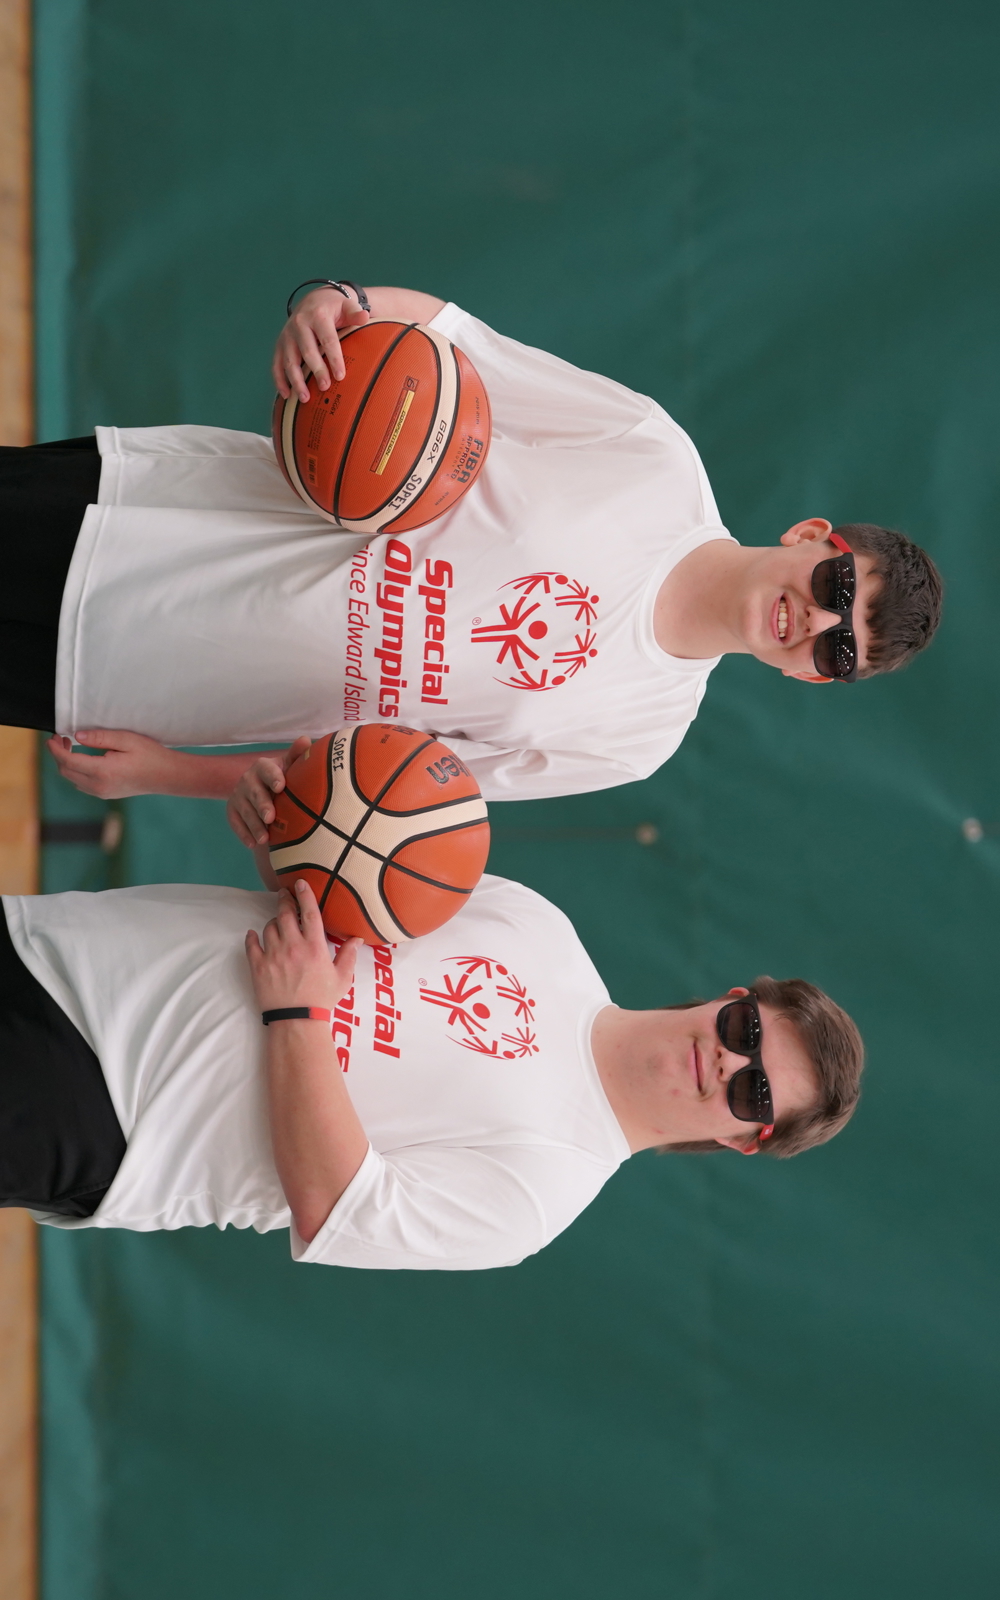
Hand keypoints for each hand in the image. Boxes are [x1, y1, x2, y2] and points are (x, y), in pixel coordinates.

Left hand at [46, 729, 181, 798]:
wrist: (167, 777)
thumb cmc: (150, 756)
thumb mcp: (126, 740)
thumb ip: (100, 737)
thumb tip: (77, 735)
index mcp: (102, 771)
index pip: (68, 761)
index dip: (55, 748)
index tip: (52, 736)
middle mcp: (98, 786)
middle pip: (66, 771)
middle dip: (59, 754)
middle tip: (62, 738)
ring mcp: (102, 793)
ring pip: (72, 779)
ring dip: (66, 763)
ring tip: (71, 746)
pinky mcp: (106, 794)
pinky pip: (82, 784)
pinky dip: (76, 771)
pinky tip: (83, 759)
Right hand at [227, 735, 310, 847]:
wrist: (262, 789)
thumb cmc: (283, 778)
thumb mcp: (290, 767)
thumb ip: (297, 756)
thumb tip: (306, 740)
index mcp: (263, 767)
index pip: (267, 770)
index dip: (273, 777)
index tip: (281, 786)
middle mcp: (248, 779)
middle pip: (254, 793)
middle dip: (262, 805)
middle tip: (271, 817)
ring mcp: (238, 796)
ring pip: (245, 811)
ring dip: (254, 825)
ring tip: (265, 838)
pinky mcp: (232, 810)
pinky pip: (235, 822)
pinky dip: (243, 833)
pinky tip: (252, 844)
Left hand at [245, 880, 361, 1012]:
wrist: (297, 1021)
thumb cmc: (322, 999)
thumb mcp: (342, 978)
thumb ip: (348, 955)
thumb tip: (357, 938)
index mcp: (314, 946)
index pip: (309, 913)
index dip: (305, 895)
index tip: (300, 883)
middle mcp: (292, 946)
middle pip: (285, 914)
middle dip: (284, 901)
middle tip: (284, 895)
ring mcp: (273, 955)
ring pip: (269, 927)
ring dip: (273, 922)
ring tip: (277, 923)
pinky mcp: (258, 966)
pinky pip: (251, 945)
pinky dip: (251, 937)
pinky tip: (253, 935)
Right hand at [273, 286, 369, 402]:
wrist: (312, 300)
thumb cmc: (333, 308)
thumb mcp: (346, 305)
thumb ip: (355, 312)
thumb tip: (365, 316)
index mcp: (317, 316)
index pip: (327, 339)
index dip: (334, 358)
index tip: (340, 376)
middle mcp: (299, 324)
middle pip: (307, 351)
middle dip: (316, 371)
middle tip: (325, 387)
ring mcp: (287, 335)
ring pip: (289, 360)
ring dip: (296, 381)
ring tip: (305, 398)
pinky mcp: (280, 344)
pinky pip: (277, 364)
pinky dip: (280, 380)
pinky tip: (287, 395)